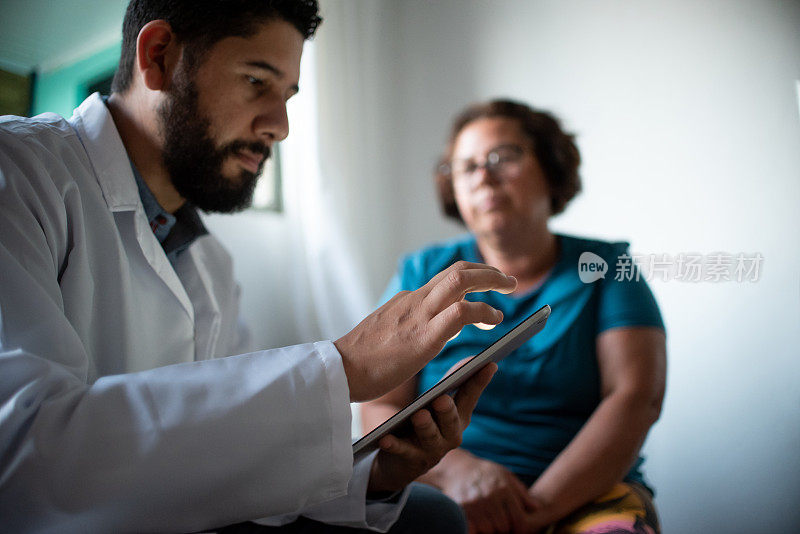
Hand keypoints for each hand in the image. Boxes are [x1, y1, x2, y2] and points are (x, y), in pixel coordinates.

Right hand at [335, 261, 515, 401]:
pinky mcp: (423, 337)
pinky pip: (461, 313)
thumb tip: (429, 327)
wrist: (339, 370)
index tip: (486, 283)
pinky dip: (484, 312)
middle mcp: (415, 301)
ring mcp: (419, 316)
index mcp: (407, 301)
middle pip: (457, 270)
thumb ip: (408, 324)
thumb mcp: (387, 331)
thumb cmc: (361, 359)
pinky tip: (495, 321)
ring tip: (509, 290)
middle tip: (507, 280)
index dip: (472, 277)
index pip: (445, 279)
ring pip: (461, 280)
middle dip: (488, 271)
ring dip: (491, 281)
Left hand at [367, 362, 496, 492]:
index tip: (490, 363)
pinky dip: (394, 445)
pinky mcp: (411, 461)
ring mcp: (432, 450)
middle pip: (451, 421)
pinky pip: (402, 451)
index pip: (471, 396)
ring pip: (430, 437)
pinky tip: (385, 439)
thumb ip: (451, 382)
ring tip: (419, 415)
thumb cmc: (423, 420)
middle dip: (447, 410)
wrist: (399, 460)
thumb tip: (471, 358)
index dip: (480, 381)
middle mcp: (451, 435)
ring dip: (426, 426)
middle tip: (442, 399)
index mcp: (460, 417)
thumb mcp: (436, 401)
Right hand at [435, 450, 538, 533]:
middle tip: (498, 520)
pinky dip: (475, 528)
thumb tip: (537, 508)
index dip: (519, 528)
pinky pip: (473, 529)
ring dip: (488, 528)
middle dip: (502, 527)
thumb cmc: (485, 473)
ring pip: (488, 530)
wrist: (457, 468)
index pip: (519, 520)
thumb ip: (521, 492)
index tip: (516, 528)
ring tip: (486, 518)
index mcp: (504, 488)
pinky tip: (476, 521)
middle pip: (503, 527)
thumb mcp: (506, 475)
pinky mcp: (460, 509)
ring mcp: (474, 503)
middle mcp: (490, 496)